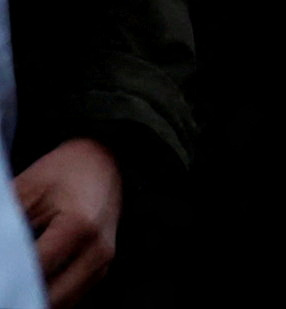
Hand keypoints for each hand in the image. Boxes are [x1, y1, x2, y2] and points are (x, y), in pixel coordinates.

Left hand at [14, 138, 121, 305]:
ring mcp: (103, 263)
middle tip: (6, 281)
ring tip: (15, 281)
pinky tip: (30, 282)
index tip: (1, 271)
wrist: (105, 160)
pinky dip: (48, 295)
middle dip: (21, 292)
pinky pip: (70, 297)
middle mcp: (98, 250)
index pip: (35, 270)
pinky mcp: (102, 269)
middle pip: (50, 296)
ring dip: (34, 296)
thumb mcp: (27, 191)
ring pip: (61, 303)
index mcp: (79, 226)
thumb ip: (5, 224)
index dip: (9, 275)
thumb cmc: (65, 171)